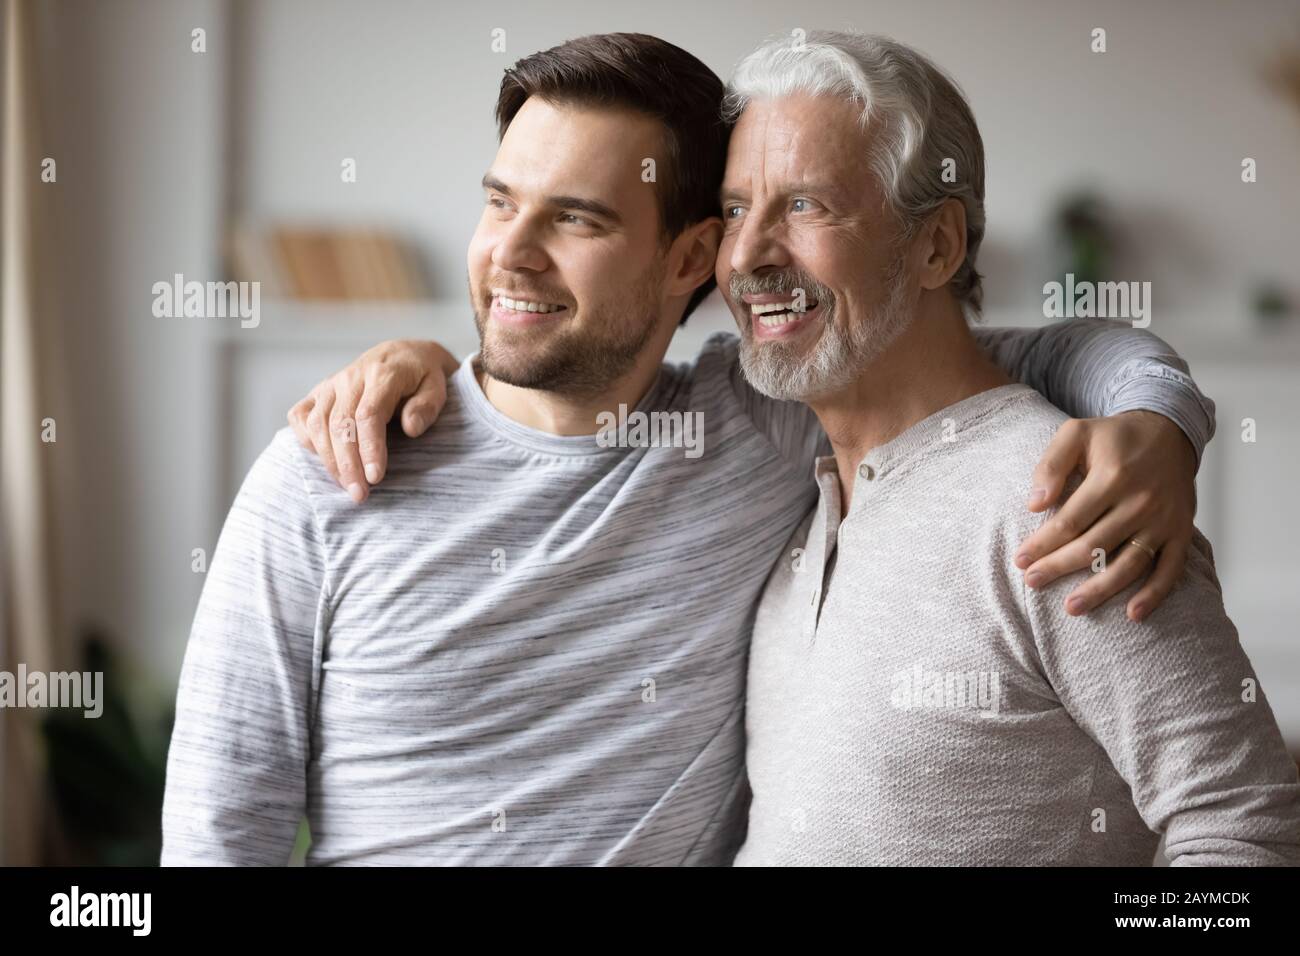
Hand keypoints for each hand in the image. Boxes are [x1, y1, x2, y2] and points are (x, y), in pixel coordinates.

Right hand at [287, 339, 457, 501]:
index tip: (376, 477)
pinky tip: (326, 460)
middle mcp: (350, 377)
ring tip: (348, 486)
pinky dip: (307, 440)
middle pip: (340, 424)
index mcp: (383, 374)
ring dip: (329, 460)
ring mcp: (331, 384)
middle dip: (348, 464)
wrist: (403, 355)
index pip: (369, 415)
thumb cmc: (423, 377)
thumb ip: (427, 407)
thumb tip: (411, 428)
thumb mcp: (438, 387)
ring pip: (318, 424)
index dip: (370, 448)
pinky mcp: (318, 392)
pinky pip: (300, 416)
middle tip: (360, 494)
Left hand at [1016, 410, 1196, 621]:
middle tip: (1032, 582)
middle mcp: (1141, 501)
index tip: (1020, 560)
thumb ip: (1052, 464)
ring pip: (1129, 564)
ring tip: (1073, 608)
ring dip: (1101, 589)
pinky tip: (1133, 615)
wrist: (1169, 431)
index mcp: (1113, 476)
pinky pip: (1170, 569)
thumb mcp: (1076, 433)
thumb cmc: (1115, 437)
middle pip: (1095, 545)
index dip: (1043, 543)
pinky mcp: (1181, 532)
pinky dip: (1155, 594)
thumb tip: (1035, 504)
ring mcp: (1163, 520)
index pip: (1071, 520)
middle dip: (1060, 567)